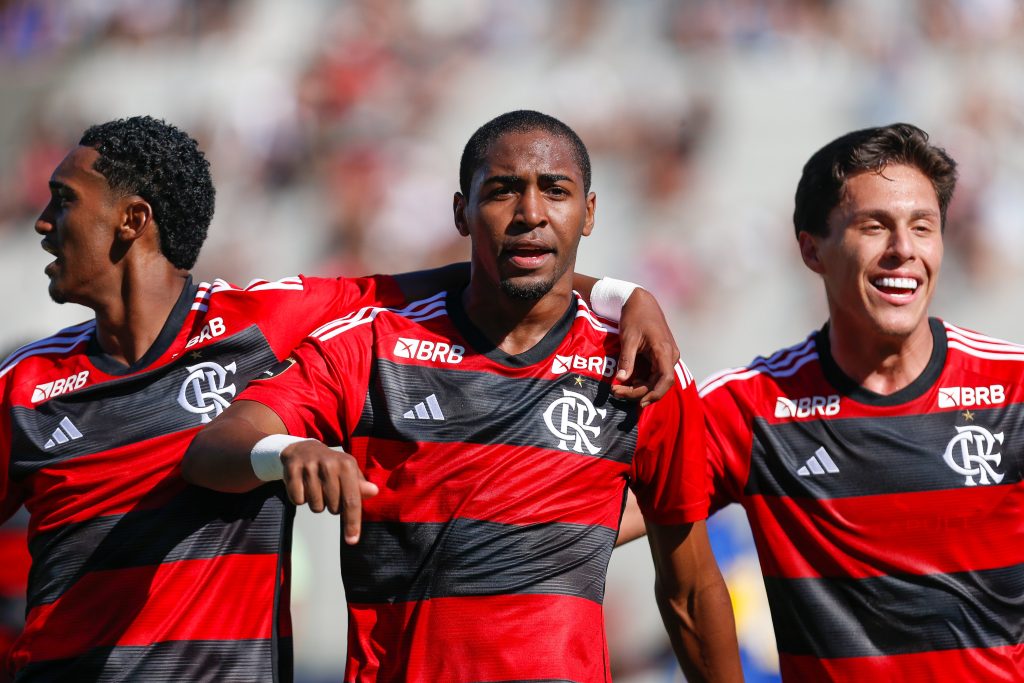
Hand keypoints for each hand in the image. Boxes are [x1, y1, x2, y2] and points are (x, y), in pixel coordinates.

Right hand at [280, 441, 378, 543]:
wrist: (303, 449)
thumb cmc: (332, 466)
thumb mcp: (348, 472)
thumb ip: (360, 486)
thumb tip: (374, 491)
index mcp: (346, 465)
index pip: (352, 500)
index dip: (352, 522)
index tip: (352, 540)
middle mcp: (329, 464)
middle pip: (333, 507)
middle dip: (332, 507)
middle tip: (328, 492)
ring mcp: (309, 467)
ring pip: (315, 506)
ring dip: (316, 503)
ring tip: (316, 487)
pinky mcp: (292, 470)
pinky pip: (297, 500)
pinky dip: (300, 498)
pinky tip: (303, 485)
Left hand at [612, 288, 679, 405]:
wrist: (640, 302)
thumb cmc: (635, 317)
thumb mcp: (628, 338)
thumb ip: (626, 359)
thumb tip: (620, 380)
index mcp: (664, 351)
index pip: (666, 379)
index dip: (655, 393)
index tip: (640, 402)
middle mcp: (670, 356)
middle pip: (659, 383)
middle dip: (638, 392)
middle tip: (616, 393)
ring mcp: (666, 357)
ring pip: (655, 380)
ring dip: (638, 388)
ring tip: (618, 389)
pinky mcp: (660, 357)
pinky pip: (653, 374)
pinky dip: (640, 380)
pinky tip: (627, 382)